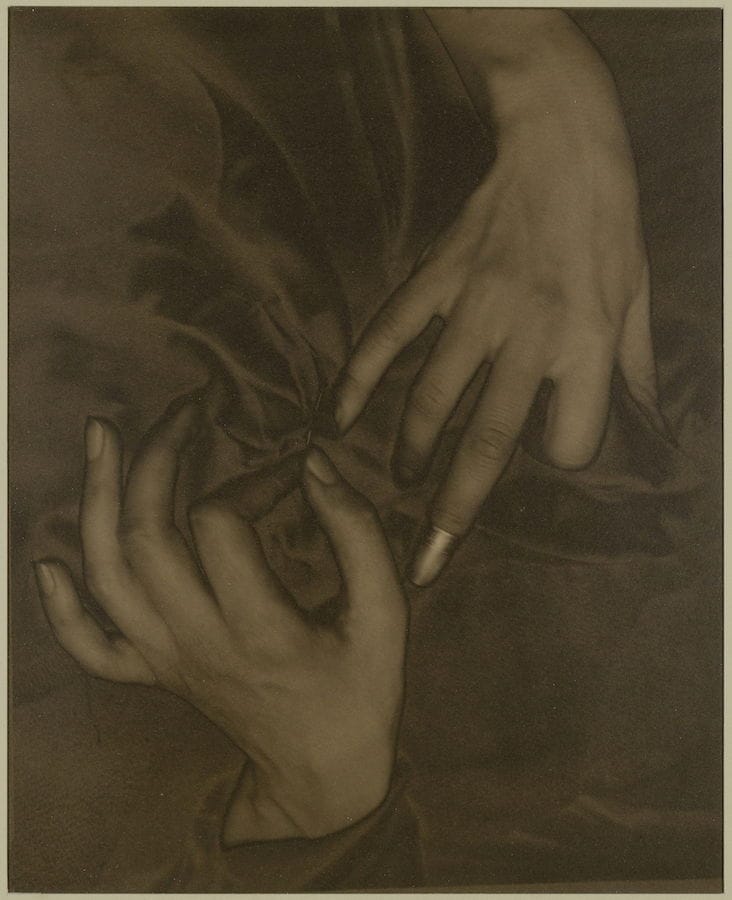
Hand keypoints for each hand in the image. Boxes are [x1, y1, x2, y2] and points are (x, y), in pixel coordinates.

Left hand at [34, 401, 407, 841]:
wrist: (322, 774)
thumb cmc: (361, 690)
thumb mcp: (385, 613)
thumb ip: (357, 533)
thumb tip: (313, 463)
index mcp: (259, 628)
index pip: (222, 522)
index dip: (254, 477)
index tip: (290, 468)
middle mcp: (197, 642)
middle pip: (145, 536)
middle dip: (158, 457)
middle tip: (185, 411)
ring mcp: (166, 661)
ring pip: (106, 575)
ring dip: (96, 499)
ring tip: (102, 435)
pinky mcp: (154, 675)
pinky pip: (90, 645)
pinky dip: (59, 606)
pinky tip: (49, 562)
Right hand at [331, 30, 660, 584]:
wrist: (560, 139)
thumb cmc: (610, 220)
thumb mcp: (642, 294)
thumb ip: (635, 367)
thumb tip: (643, 424)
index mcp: (588, 344)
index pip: (570, 439)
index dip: (563, 451)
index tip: (554, 444)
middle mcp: (529, 337)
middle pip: (486, 444)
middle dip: (454, 513)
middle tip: (426, 562)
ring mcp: (474, 309)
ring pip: (432, 401)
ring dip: (412, 452)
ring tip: (400, 482)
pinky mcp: (434, 281)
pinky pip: (387, 338)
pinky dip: (357, 381)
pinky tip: (336, 420)